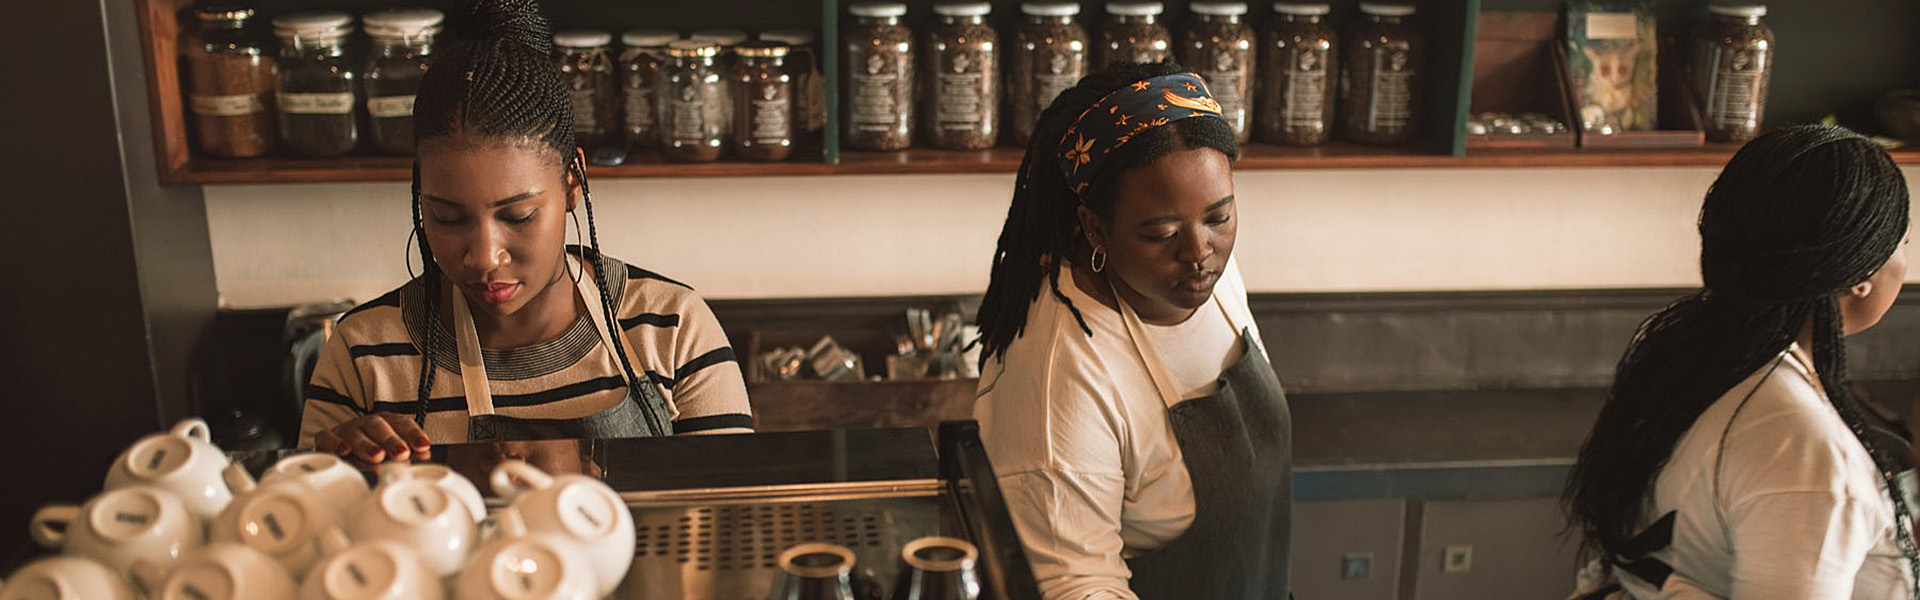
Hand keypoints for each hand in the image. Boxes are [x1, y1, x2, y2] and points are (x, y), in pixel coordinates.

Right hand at [313, 412, 430, 464]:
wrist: (337, 449)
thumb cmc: (369, 453)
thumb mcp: (389, 453)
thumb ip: (405, 455)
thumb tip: (423, 458)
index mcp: (385, 423)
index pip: (402, 424)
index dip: (413, 434)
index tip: (423, 446)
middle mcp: (366, 424)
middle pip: (379, 427)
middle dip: (391, 440)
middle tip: (401, 453)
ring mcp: (346, 430)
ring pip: (356, 433)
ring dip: (367, 445)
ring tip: (377, 456)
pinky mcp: (327, 438)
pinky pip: (328, 438)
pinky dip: (335, 443)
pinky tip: (344, 451)